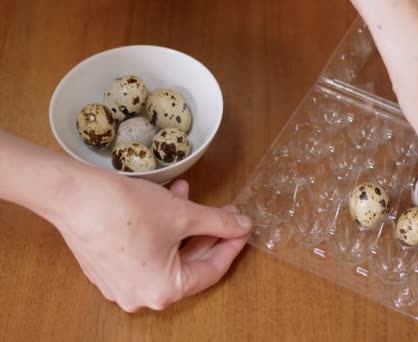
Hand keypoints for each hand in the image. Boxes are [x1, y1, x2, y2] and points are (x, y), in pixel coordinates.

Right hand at [50, 173, 251, 311]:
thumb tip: (243, 225)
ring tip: (190, 196)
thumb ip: (219, 223)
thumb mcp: (184, 214)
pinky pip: (145, 253)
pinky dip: (161, 230)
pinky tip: (167, 201)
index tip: (242, 227)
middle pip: (188, 264)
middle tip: (224, 211)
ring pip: (167, 255)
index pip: (211, 271)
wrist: (73, 195)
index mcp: (164, 291)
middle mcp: (141, 296)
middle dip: (207, 233)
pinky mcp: (107, 269)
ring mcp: (121, 285)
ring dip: (183, 226)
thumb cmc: (128, 209)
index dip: (230, 245)